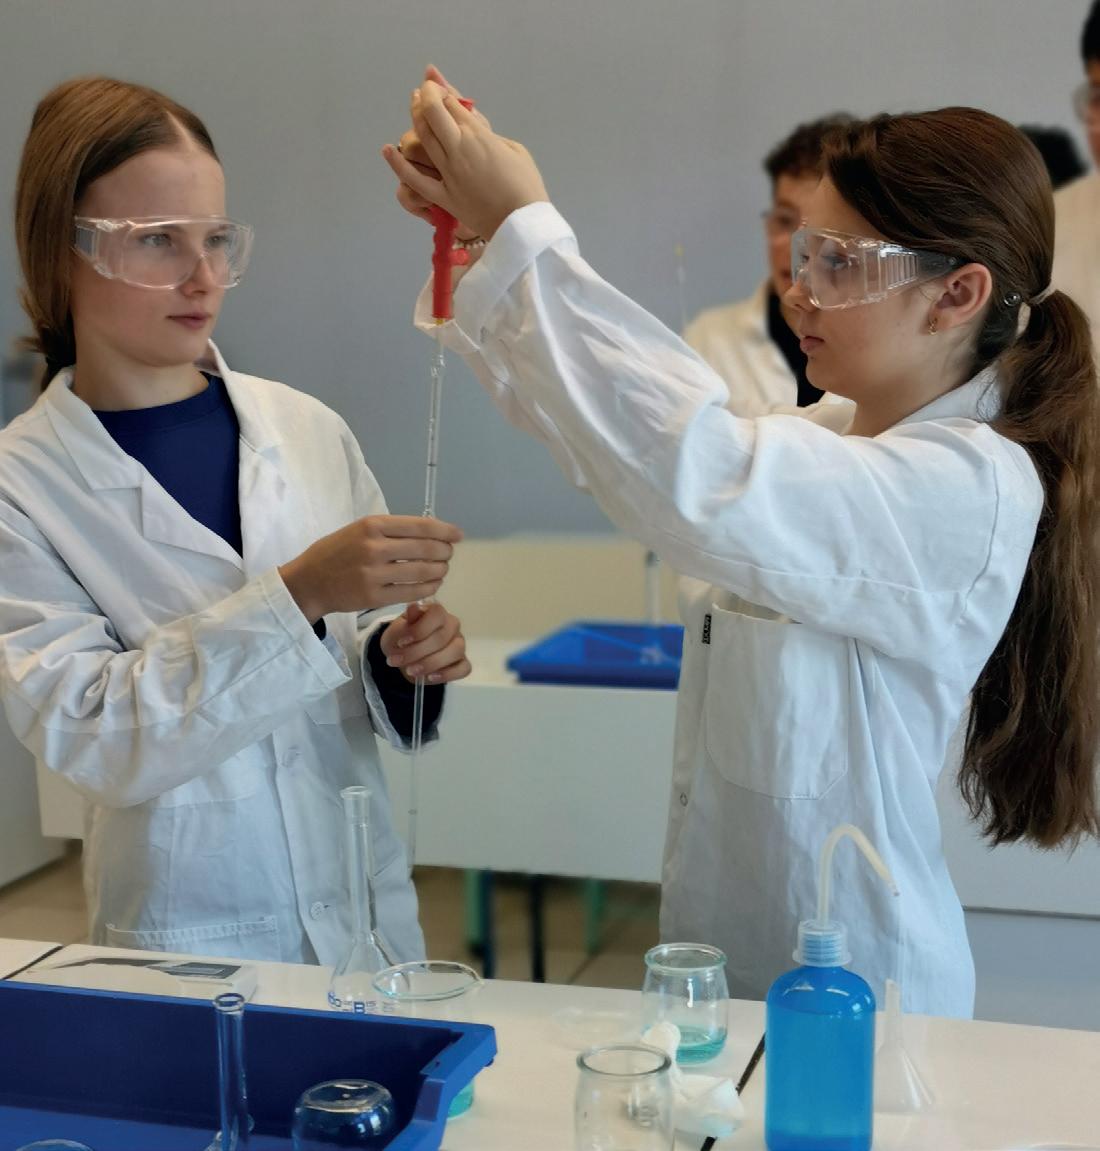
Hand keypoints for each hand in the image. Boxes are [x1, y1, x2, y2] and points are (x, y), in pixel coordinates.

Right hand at [279, 515, 462, 621]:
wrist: (309, 581)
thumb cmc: (338, 552)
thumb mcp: (360, 530)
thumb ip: (392, 530)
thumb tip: (433, 532)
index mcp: (372, 525)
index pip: (421, 526)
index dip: (445, 531)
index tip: (457, 535)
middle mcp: (374, 547)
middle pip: (426, 549)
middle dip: (444, 552)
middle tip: (448, 555)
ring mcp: (374, 574)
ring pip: (422, 572)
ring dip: (439, 571)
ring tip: (441, 570)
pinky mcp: (373, 597)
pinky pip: (411, 593)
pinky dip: (428, 589)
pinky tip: (431, 585)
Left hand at [380, 601, 470, 683]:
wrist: (404, 659)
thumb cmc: (401, 640)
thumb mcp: (395, 632)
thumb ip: (405, 623)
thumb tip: (414, 608)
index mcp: (436, 612)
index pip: (437, 615)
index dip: (419, 630)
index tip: (401, 642)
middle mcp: (452, 625)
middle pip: (442, 637)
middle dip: (417, 652)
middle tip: (397, 661)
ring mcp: (459, 644)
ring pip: (456, 651)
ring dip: (431, 663)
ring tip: (411, 671)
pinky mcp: (463, 662)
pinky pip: (464, 668)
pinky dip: (447, 674)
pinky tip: (430, 677)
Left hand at [382, 68, 548, 239]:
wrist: (523, 224)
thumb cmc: (526, 186)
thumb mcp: (514, 148)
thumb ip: (489, 133)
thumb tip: (471, 122)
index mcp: (479, 136)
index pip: (452, 103)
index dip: (443, 92)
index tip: (442, 90)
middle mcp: (459, 150)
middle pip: (431, 113)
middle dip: (426, 96)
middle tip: (425, 92)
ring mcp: (448, 174)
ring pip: (420, 138)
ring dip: (415, 118)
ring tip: (415, 108)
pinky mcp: (443, 197)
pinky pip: (414, 179)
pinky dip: (398, 164)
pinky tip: (387, 149)